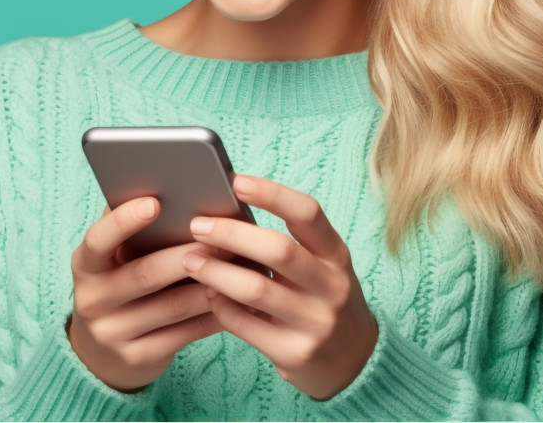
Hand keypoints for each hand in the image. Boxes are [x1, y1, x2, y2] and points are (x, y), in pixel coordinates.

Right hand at [68, 196, 234, 392]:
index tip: (155, 202)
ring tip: (242, 265)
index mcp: (86, 265)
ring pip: (173, 306)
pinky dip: (216, 314)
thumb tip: (172, 188)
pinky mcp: (139, 358)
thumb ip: (132, 229)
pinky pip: (186, 334)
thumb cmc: (119, 284)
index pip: (98, 240)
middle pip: (145, 274)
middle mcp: (92, 300)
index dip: (124, 222)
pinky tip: (238, 300)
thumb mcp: (113, 258)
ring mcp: (113, 333)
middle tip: (223, 237)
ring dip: (211, 284)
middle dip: (188, 254)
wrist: (101, 352)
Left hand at [182, 174, 378, 400]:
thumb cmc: (323, 299)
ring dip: (215, 271)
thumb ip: (288, 244)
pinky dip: (220, 306)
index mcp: (337, 254)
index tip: (236, 181)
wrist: (352, 361)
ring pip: (256, 289)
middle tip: (197, 226)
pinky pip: (245, 325)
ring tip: (190, 260)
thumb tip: (227, 215)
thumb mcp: (321, 267)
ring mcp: (316, 322)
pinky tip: (207, 294)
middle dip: (231, 234)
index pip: (308, 213)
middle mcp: (332, 286)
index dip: (272, 194)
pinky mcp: (295, 353)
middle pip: (278, 249)